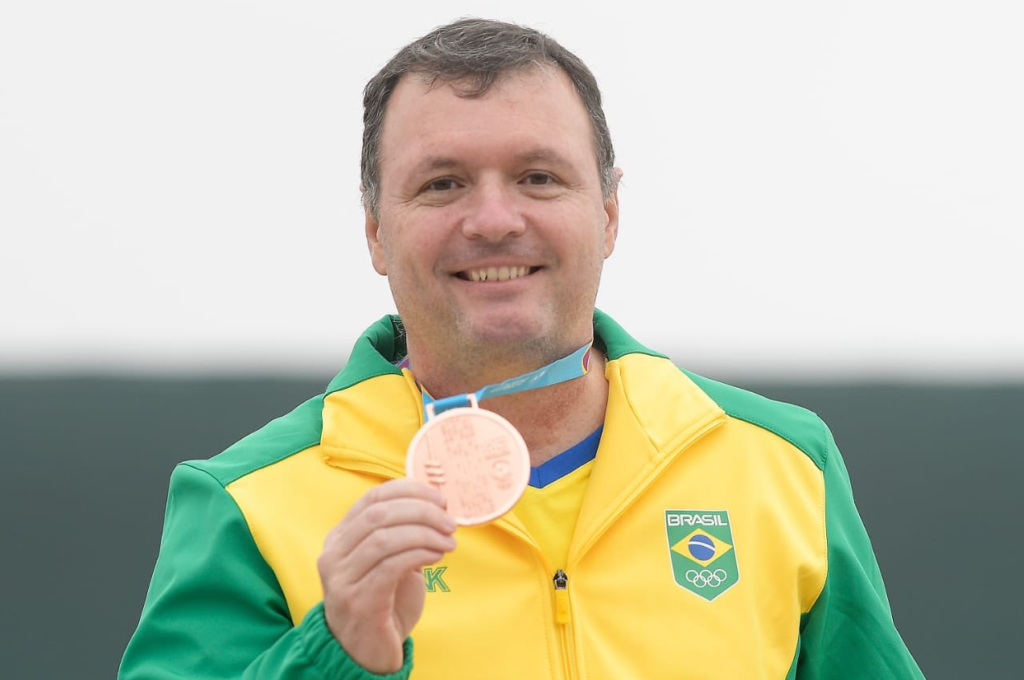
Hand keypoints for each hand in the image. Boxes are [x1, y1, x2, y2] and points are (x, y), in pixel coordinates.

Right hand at [318, 479, 456, 673]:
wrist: (367, 651)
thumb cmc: (384, 602)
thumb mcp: (389, 560)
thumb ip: (401, 533)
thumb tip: (436, 506)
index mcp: (341, 536)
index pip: (372, 497)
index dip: (409, 491)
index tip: (440, 498)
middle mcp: (334, 554)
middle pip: (379, 514)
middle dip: (421, 512)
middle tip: (449, 522)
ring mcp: (342, 578)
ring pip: (385, 538)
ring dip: (424, 534)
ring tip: (448, 542)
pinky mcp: (358, 600)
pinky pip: (391, 566)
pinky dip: (419, 554)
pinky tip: (436, 557)